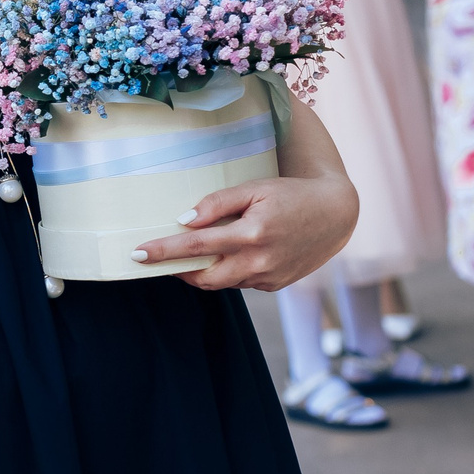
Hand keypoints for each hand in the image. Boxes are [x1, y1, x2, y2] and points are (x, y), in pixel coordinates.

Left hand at [132, 172, 356, 291]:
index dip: (163, 252)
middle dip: (176, 271)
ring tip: (187, 255)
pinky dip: (227, 271)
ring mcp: (268, 277)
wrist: (337, 215)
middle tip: (156, 259)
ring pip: (220, 283)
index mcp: (252, 234)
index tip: (136, 254)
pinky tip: (228, 254)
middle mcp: (259, 262)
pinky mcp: (274, 285)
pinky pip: (240, 282)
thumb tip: (184, 220)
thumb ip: (219, 202)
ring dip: (200, 272)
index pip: (195, 248)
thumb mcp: (256, 188)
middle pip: (202, 277)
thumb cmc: (292, 195)